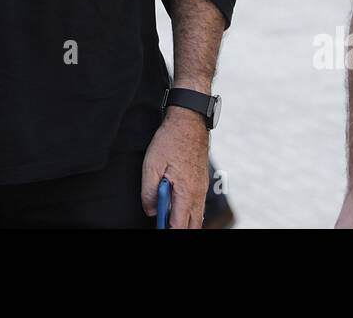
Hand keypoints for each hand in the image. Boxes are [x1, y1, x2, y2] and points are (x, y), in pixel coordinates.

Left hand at [141, 108, 209, 228]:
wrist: (189, 121)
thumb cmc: (170, 140)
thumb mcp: (151, 165)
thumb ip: (149, 191)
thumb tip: (151, 210)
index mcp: (186, 192)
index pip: (179, 225)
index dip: (167, 230)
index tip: (158, 229)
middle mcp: (198, 193)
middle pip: (192, 225)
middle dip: (178, 229)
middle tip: (163, 225)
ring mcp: (202, 187)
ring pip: (196, 216)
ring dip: (184, 221)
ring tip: (168, 217)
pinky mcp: (202, 181)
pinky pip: (198, 204)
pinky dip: (188, 211)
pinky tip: (176, 205)